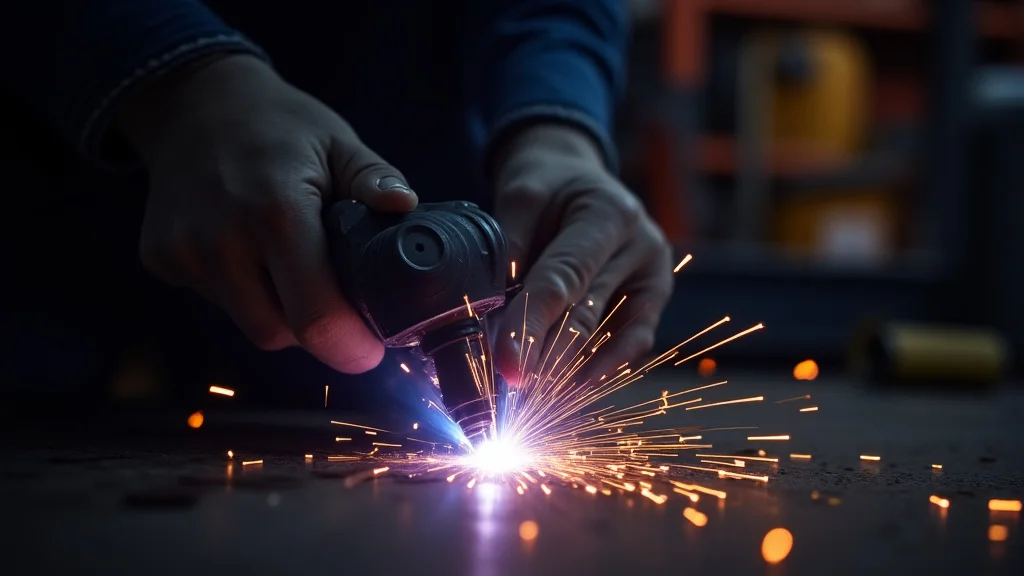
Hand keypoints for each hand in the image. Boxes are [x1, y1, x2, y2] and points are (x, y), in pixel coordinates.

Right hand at [117, 54, 416, 372]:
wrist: (192, 101)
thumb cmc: (278, 124)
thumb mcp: (337, 142)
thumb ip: (373, 178)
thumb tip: (404, 206)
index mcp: (276, 211)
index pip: (315, 317)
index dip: (349, 346)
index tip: (371, 350)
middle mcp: (221, 238)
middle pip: (279, 334)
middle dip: (314, 328)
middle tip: (335, 296)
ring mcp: (182, 251)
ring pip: (247, 322)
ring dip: (278, 311)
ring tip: (290, 263)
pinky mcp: (160, 258)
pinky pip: (216, 302)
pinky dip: (242, 292)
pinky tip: (249, 252)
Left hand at [492, 124, 673, 384]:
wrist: (578, 177)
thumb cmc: (549, 187)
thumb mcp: (520, 197)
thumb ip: (509, 249)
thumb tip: (491, 312)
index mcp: (609, 213)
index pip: (563, 280)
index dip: (532, 325)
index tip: (507, 366)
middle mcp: (642, 245)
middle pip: (586, 315)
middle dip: (545, 358)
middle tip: (511, 391)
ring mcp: (654, 274)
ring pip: (608, 336)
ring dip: (569, 371)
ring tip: (534, 397)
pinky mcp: (654, 297)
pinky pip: (631, 342)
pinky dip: (600, 368)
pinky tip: (572, 389)